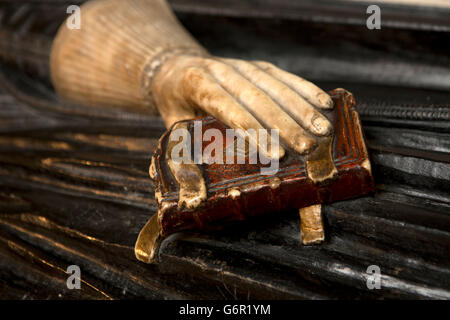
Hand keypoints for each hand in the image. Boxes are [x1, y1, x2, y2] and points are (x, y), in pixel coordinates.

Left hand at [151, 55, 333, 158]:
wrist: (178, 67)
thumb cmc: (177, 105)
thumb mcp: (171, 125)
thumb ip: (181, 152)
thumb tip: (195, 192)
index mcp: (198, 85)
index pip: (229, 109)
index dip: (255, 131)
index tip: (277, 155)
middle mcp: (223, 71)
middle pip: (258, 99)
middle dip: (286, 125)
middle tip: (309, 148)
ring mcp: (243, 66)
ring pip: (276, 86)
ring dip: (302, 109)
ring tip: (323, 131)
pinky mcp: (258, 66)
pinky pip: (284, 76)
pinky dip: (306, 89)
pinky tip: (324, 103)